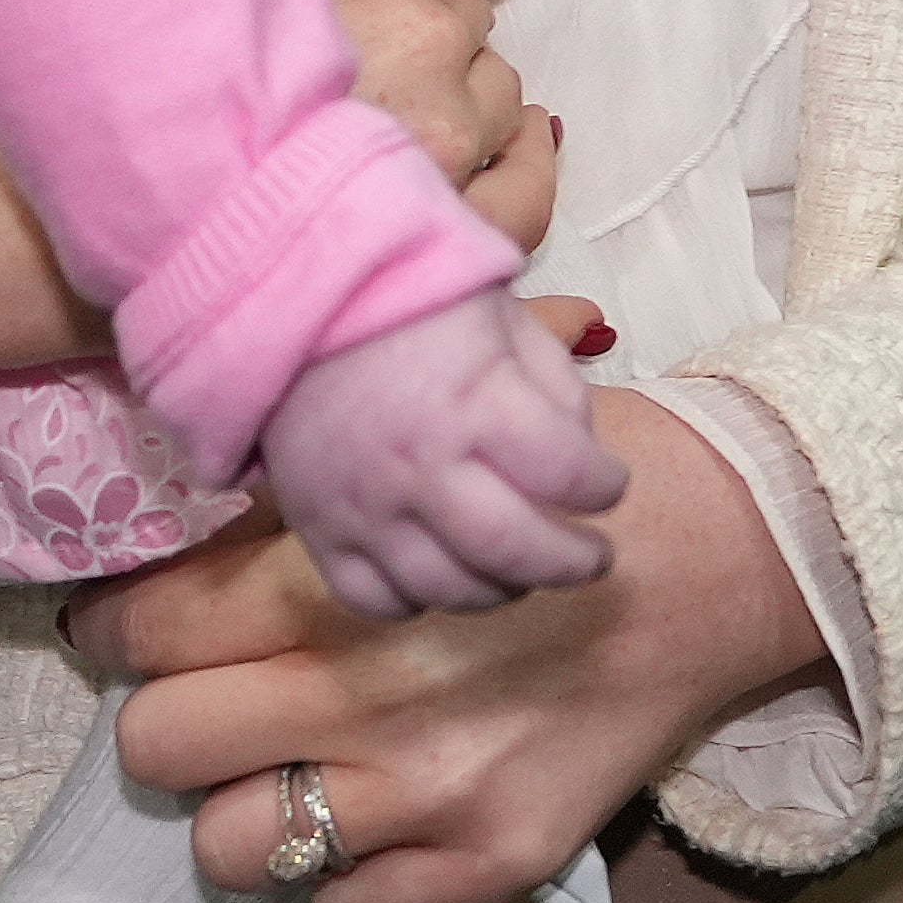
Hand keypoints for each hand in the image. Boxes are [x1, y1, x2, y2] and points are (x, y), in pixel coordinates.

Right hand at [0, 0, 553, 398]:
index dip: (434, 2)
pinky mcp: (414, 288)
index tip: (408, 13)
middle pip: (496, 87)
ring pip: (519, 179)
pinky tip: (494, 235)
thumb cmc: (156, 81)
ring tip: (481, 155)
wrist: (99, 217)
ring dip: (504, 157)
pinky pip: (504, 265)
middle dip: (463, 78)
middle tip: (413, 86)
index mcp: (415, 30)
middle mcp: (447, 122)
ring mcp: (439, 214)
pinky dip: (509, 244)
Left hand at [73, 391, 827, 902]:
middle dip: (168, 717)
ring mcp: (433, 791)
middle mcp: (372, 696)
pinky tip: (373, 818)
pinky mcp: (498, 857)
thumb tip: (183, 549)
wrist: (729, 551)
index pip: (151, 632)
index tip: (118, 632)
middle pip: (159, 745)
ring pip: (232, 847)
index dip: (112, 631)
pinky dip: (346, 877)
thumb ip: (300, 510)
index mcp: (343, 581)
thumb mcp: (417, 457)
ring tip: (287, 768)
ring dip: (247, 807)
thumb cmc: (560, 484)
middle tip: (211, 698)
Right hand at [253, 289, 626, 618]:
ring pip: (450, 589)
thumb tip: (582, 452)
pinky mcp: (319, 528)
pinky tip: (442, 576)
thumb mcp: (502, 318)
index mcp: (477, 402)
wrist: (292, 299)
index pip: (569, 473)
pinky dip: (417, 603)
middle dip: (571, 563)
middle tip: (592, 557)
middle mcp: (423, 465)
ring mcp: (366, 506)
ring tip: (522, 570)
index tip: (609, 486)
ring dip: (503, 590)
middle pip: (515, 550)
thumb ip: (553, 385)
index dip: (605, 487)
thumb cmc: (406, 301)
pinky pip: (374, 600)